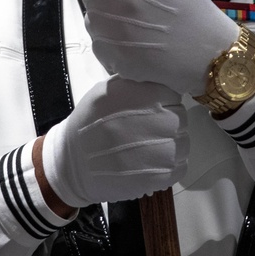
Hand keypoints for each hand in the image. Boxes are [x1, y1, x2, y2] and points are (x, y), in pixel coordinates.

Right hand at [41, 76, 188, 208]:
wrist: (72, 163)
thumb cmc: (89, 123)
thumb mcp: (107, 91)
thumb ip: (136, 83)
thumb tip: (160, 79)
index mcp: (142, 95)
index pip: (172, 95)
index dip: (164, 102)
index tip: (151, 109)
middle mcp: (156, 120)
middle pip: (180, 118)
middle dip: (168, 123)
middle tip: (149, 130)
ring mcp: (159, 151)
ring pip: (183, 144)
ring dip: (171, 145)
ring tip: (149, 147)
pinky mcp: (159, 177)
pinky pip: (180, 167)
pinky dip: (170, 166)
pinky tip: (152, 163)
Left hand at [83, 0, 239, 94]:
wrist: (209, 54)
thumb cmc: (192, 9)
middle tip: (134, 5)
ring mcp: (112, 31)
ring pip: (92, 18)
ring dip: (107, 20)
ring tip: (137, 28)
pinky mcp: (112, 57)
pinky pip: (99, 44)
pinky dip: (112, 44)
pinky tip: (135, 45)